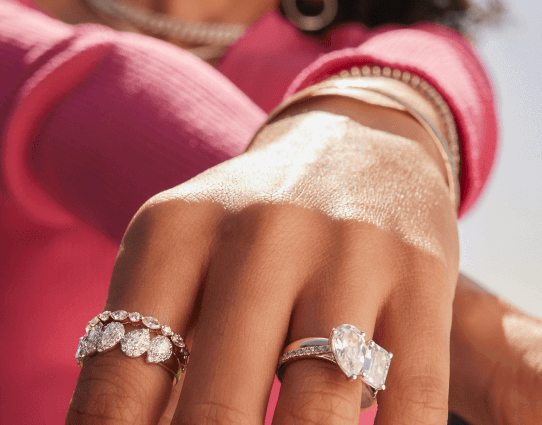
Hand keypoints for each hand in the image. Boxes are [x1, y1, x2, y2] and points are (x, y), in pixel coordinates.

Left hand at [66, 108, 458, 424]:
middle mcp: (260, 231)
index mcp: (175, 229)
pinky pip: (409, 406)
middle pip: (216, 414)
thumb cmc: (253, 224)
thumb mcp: (184, 259)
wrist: (357, 143)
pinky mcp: (423, 277)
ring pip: (318, 418)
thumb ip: (152, 359)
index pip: (118, 385)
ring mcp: (349, 251)